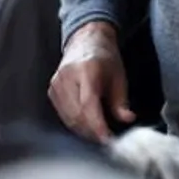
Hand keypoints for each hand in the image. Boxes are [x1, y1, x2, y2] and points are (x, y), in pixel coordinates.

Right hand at [49, 22, 133, 141]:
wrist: (86, 40)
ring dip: (84, 131)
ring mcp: (56, 83)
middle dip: (93, 132)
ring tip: (99, 133)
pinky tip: (87, 125)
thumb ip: (121, 100)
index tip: (108, 139)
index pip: (88, 104)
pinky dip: (75, 124)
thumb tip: (127, 119)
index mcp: (86, 69)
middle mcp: (67, 75)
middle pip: (77, 114)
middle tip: (107, 139)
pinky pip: (63, 115)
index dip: (97, 125)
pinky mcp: (52, 90)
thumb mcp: (119, 76)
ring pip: (68, 118)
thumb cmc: (105, 57)